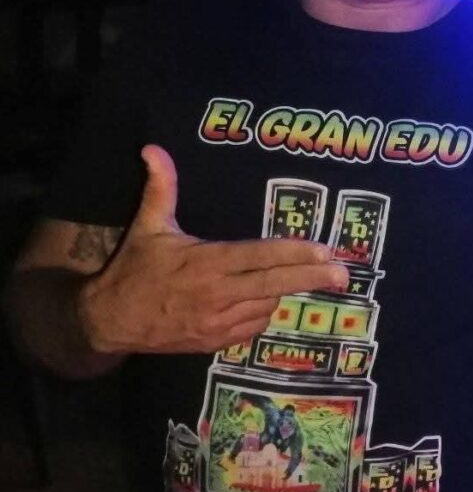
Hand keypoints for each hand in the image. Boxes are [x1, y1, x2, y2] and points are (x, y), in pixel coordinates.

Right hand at [77, 144, 348, 353]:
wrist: (110, 321)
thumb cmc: (134, 269)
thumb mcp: (148, 225)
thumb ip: (160, 187)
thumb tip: (153, 149)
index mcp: (205, 263)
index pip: (259, 257)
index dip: (293, 254)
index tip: (324, 250)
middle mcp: (217, 295)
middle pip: (274, 285)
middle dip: (312, 277)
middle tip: (343, 273)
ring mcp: (218, 324)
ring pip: (267, 306)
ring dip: (285, 291)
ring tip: (310, 278)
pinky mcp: (215, 343)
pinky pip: (253, 326)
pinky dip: (264, 311)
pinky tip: (268, 298)